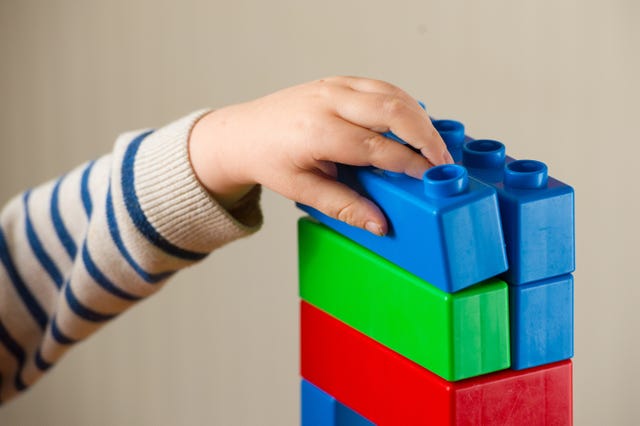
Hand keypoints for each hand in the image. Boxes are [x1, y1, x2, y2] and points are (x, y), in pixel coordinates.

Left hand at [188, 76, 451, 234]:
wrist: (243, 133)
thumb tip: (381, 224)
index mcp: (318, 131)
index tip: (431, 179)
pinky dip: (404, 104)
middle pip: (393, 111)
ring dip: (419, 118)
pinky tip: (414, 124)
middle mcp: (328, 101)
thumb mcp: (303, 191)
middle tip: (444, 161)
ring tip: (435, 146)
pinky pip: (381, 86)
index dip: (410, 164)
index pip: (377, 147)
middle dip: (426, 136)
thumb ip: (345, 207)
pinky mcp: (338, 81)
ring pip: (392, 94)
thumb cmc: (270, 160)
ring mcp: (334, 85)